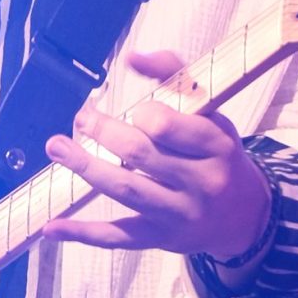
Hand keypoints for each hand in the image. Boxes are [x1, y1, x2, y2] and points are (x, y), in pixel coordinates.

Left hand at [42, 48, 271, 261]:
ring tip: (56, 146)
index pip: (167, 126)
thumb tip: (132, 57)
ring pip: (126, 189)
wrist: (245, 216)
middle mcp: (200, 183)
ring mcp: (179, 215)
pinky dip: (83, 234)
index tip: (138, 112)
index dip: (143, 115)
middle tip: (82, 118)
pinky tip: (52, 227)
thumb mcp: (212, 114)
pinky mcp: (160, 239)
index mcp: (216, 146)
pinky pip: (118, 237)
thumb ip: (175, 77)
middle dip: (104, 132)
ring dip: (85, 167)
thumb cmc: (219, 155)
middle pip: (140, 154)